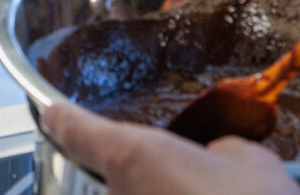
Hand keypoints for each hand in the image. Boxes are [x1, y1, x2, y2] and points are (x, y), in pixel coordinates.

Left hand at [41, 103, 298, 194]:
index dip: (62, 119)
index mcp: (134, 159)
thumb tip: (215, 158)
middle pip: (114, 181)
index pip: (76, 131)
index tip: (51, 112)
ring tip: (204, 192)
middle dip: (147, 182)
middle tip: (190, 181)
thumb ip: (218, 150)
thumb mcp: (248, 162)